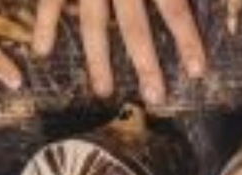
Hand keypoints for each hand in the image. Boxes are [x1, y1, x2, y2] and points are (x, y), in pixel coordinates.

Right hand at [33, 0, 206, 103]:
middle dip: (145, 65)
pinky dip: (45, 24)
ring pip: (93, 24)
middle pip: (134, 27)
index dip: (187, 39)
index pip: (173, 7)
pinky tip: (42, 51)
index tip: (198, 71)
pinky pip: (50, 1)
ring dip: (98, 60)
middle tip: (155, 98)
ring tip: (102, 92)